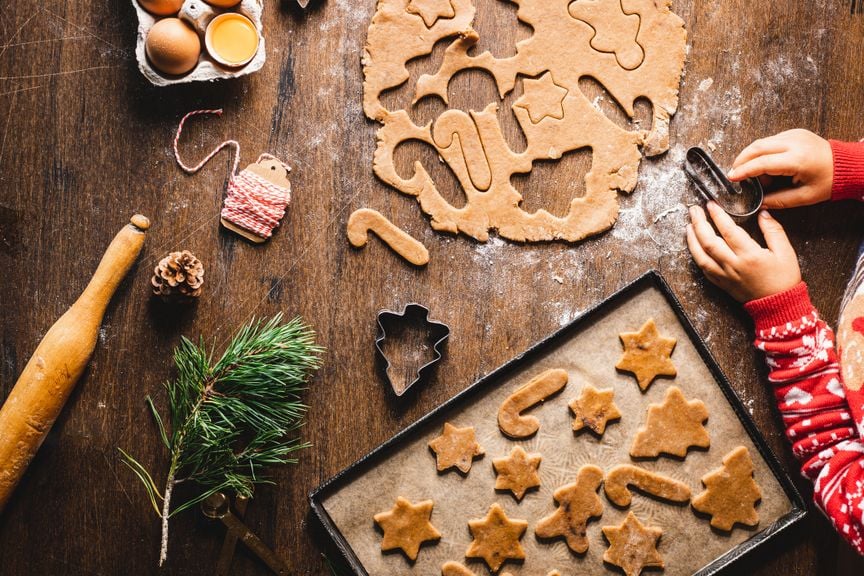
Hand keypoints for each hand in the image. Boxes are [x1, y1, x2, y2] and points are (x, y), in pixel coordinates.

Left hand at [686, 202, 801, 301]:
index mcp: (749, 255)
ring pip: (701, 256)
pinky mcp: (721, 284)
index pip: (728, 231)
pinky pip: (703, 269)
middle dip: (699, 223)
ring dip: (692, 240)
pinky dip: (696, 256)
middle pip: (708, 242)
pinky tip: (694, 246)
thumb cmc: (783, 279)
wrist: (778, 306)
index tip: (711, 205)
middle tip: (694, 210)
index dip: (717, 216)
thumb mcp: (785, 252)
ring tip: (689, 226)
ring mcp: (724, 276)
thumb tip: (763, 213)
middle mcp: (733, 265)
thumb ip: (774, 231)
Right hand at [728, 129, 832, 208]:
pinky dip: (762, 152)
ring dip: (751, 156)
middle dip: (741, 160)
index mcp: (797, 160)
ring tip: (752, 173)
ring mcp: (794, 135)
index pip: (762, 162)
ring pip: (762, 142)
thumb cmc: (830, 181)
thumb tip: (760, 203)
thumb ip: (779, 200)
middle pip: (757, 147)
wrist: (847, 165)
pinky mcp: (794, 133)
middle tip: (734, 173)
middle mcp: (794, 143)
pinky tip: (765, 165)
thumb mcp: (804, 197)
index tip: (732, 177)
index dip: (743, 170)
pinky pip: (771, 140)